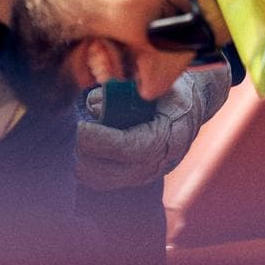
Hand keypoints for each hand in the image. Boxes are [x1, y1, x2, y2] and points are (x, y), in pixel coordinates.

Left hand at [75, 66, 231, 191]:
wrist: (192, 105)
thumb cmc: (171, 89)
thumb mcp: (158, 82)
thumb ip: (128, 89)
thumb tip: (93, 103)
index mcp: (167, 136)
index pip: (127, 147)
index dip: (99, 140)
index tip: (79, 128)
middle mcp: (158, 162)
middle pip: (110, 172)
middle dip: (84, 154)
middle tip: (72, 131)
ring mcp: (147, 174)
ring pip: (103, 181)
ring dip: (82, 163)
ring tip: (74, 140)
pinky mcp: (136, 178)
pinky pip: (104, 182)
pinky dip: (87, 169)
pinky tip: (80, 150)